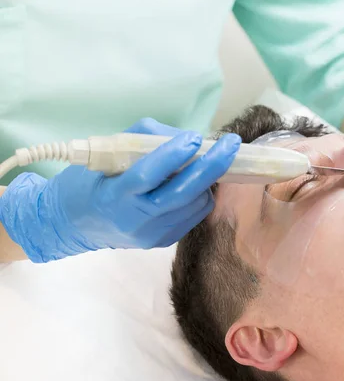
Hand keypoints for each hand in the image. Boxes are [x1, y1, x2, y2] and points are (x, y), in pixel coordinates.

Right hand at [0, 118, 240, 262]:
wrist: (75, 224)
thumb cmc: (91, 181)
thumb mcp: (107, 153)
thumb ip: (146, 141)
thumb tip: (187, 138)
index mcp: (114, 195)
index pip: (148, 175)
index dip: (173, 155)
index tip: (194, 138)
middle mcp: (135, 220)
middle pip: (182, 194)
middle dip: (211, 166)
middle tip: (231, 144)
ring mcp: (152, 235)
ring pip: (194, 204)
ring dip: (207, 180)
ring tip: (209, 161)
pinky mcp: (164, 242)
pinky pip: (194, 215)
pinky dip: (200, 194)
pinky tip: (196, 182)